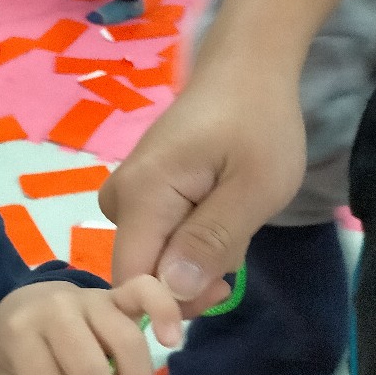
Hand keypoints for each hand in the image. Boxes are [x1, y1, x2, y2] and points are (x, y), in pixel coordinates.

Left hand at [0, 276, 181, 374]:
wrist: (25, 301)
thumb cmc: (21, 350)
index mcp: (21, 334)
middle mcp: (56, 311)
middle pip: (90, 369)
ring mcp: (90, 299)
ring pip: (126, 343)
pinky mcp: (118, 294)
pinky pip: (147, 293)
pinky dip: (166, 313)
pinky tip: (172, 342)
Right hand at [100, 67, 306, 311]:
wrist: (246, 69)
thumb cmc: (257, 123)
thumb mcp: (253, 188)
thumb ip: (212, 241)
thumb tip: (170, 292)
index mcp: (141, 196)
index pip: (132, 279)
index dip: (169, 305)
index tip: (221, 293)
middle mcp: (118, 199)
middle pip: (141, 273)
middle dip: (190, 281)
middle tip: (238, 251)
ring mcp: (125, 195)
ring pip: (153, 259)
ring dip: (197, 260)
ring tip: (233, 221)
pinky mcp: (138, 194)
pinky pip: (158, 240)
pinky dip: (192, 242)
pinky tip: (219, 214)